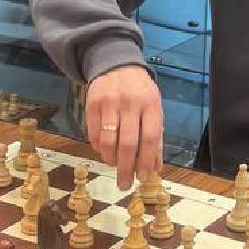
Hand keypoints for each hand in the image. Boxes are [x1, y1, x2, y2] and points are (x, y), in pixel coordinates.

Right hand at [86, 65, 163, 189]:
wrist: (116, 64)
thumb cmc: (140, 91)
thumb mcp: (153, 108)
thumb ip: (156, 137)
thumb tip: (155, 167)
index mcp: (150, 104)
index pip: (150, 137)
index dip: (146, 160)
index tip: (142, 177)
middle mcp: (130, 103)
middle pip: (127, 142)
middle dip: (126, 168)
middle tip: (124, 184)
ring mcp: (109, 102)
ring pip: (108, 140)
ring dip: (110, 159)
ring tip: (114, 165)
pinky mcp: (92, 103)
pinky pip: (93, 133)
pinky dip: (98, 147)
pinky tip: (104, 151)